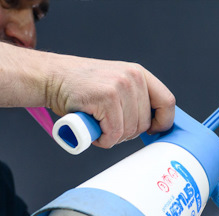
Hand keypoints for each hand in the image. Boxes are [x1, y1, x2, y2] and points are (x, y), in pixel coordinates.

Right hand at [47, 56, 174, 147]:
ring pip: (129, 131)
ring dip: (112, 137)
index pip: (167, 102)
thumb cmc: (82, 88)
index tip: (153, 131)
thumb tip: (154, 126)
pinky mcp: (107, 98)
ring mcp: (120, 87)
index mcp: (139, 74)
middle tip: (108, 125)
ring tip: (98, 123)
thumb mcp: (116, 85)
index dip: (163, 123)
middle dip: (127, 133)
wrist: (51, 78)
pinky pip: (114, 134)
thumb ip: (134, 99)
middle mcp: (133, 78)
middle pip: (145, 124)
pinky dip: (103, 139)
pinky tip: (92, 129)